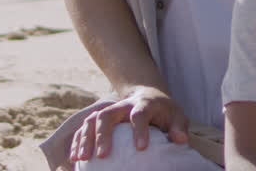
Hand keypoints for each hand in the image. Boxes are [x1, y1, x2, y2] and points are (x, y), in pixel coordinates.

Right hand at [68, 85, 190, 161]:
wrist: (147, 95)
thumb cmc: (164, 112)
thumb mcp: (177, 116)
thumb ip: (178, 127)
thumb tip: (180, 140)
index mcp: (144, 104)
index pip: (140, 114)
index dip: (139, 129)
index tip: (141, 148)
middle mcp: (123, 105)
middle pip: (108, 114)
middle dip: (103, 134)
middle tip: (103, 156)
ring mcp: (109, 110)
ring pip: (92, 120)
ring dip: (85, 139)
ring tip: (82, 159)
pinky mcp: (99, 118)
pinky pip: (84, 127)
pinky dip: (77, 141)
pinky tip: (74, 158)